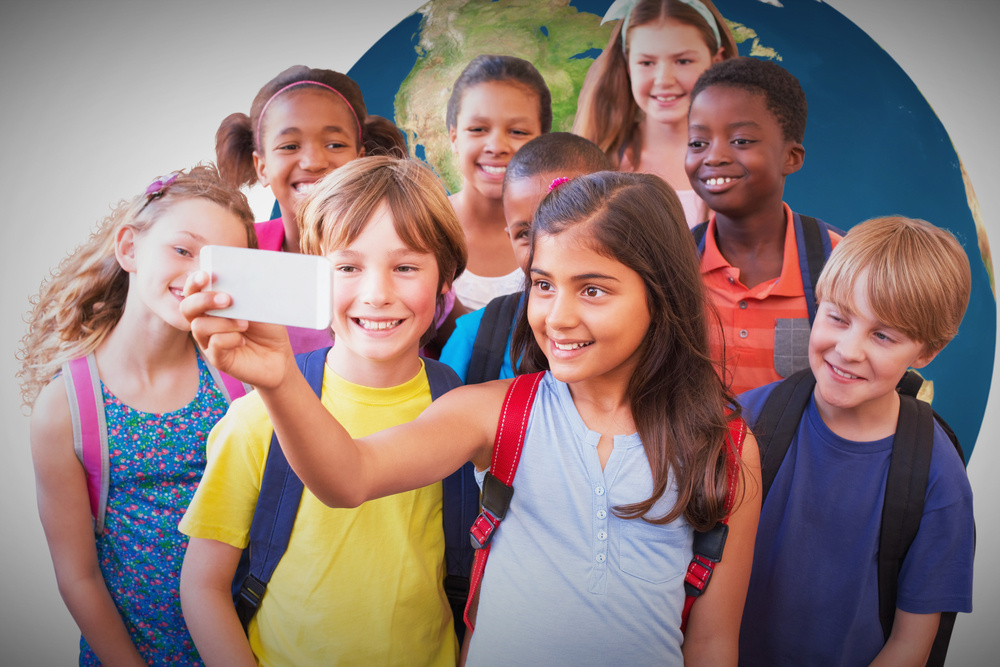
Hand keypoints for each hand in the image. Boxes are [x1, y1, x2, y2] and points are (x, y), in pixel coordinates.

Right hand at [181, 271, 294, 389]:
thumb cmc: (267, 327)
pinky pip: (214, 345)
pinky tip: (243, 340)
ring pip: (199, 326)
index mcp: (212, 304)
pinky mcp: (217, 358)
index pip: (193, 290)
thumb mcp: (260, 306)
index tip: (206, 275)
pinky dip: (230, 339)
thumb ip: (246, 293)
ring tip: (245, 324)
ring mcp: (209, 340)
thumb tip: (238, 280)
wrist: (279, 355)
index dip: (195, 281)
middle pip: (187, 307)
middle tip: (227, 299)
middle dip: (203, 300)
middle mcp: (206, 321)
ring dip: (223, 322)